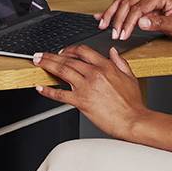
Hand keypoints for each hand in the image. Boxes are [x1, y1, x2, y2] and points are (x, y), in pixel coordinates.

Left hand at [32, 44, 150, 139]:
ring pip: (62, 71)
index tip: (63, 51)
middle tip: (42, 54)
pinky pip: (60, 94)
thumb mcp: (130, 77)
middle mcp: (94, 73)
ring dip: (47, 65)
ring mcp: (86, 87)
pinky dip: (48, 91)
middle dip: (52, 55)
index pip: (83, 51)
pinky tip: (40, 88)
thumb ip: (120, 62)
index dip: (70, 49)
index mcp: (106, 66)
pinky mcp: (81, 101)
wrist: (133, 121)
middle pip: (68, 59)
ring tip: (38, 62)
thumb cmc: (132, 104)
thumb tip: (113, 51)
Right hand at [98, 0, 171, 41]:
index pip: (137, 9)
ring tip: (103, 24)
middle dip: (117, 19)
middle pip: (127, 3)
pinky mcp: (145, 3)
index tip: (122, 35)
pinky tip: (104, 15)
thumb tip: (141, 22)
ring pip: (123, 2)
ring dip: (112, 14)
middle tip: (113, 33)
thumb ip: (160, 23)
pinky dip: (114, 11)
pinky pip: (126, 5)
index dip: (127, 23)